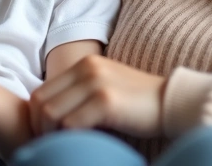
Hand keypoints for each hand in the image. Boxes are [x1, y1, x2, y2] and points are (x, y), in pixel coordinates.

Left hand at [29, 55, 166, 137]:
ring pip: (51, 114)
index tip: (46, 137)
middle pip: (40, 102)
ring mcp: (96, 83)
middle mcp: (87, 68)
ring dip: (51, 136)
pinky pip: (71, 124)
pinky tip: (81, 146)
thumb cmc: (139, 105)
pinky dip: (69, 139)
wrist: (174, 102)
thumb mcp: (105, 89)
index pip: (41, 92)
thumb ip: (80, 95)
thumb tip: (50, 120)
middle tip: (50, 146)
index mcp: (85, 64)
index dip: (36, 119)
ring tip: (63, 147)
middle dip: (39, 129)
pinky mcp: (106, 101)